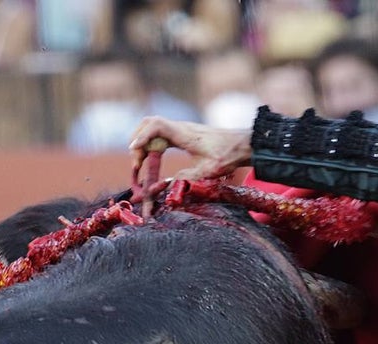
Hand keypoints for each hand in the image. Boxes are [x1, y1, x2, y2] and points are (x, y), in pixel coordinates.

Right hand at [129, 116, 253, 194]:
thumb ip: (186, 178)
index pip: (156, 126)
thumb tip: (165, 186)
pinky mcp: (182, 134)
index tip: (134, 151)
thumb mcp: (208, 171)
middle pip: (148, 124)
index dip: (142, 137)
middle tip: (137, 165)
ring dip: (143, 142)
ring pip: (152, 127)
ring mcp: (180, 129)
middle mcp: (180, 127)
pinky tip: (151, 159)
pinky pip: (160, 133)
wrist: (243, 144)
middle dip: (138, 142)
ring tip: (141, 163)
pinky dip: (151, 143)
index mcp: (184, 134)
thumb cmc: (228, 156)